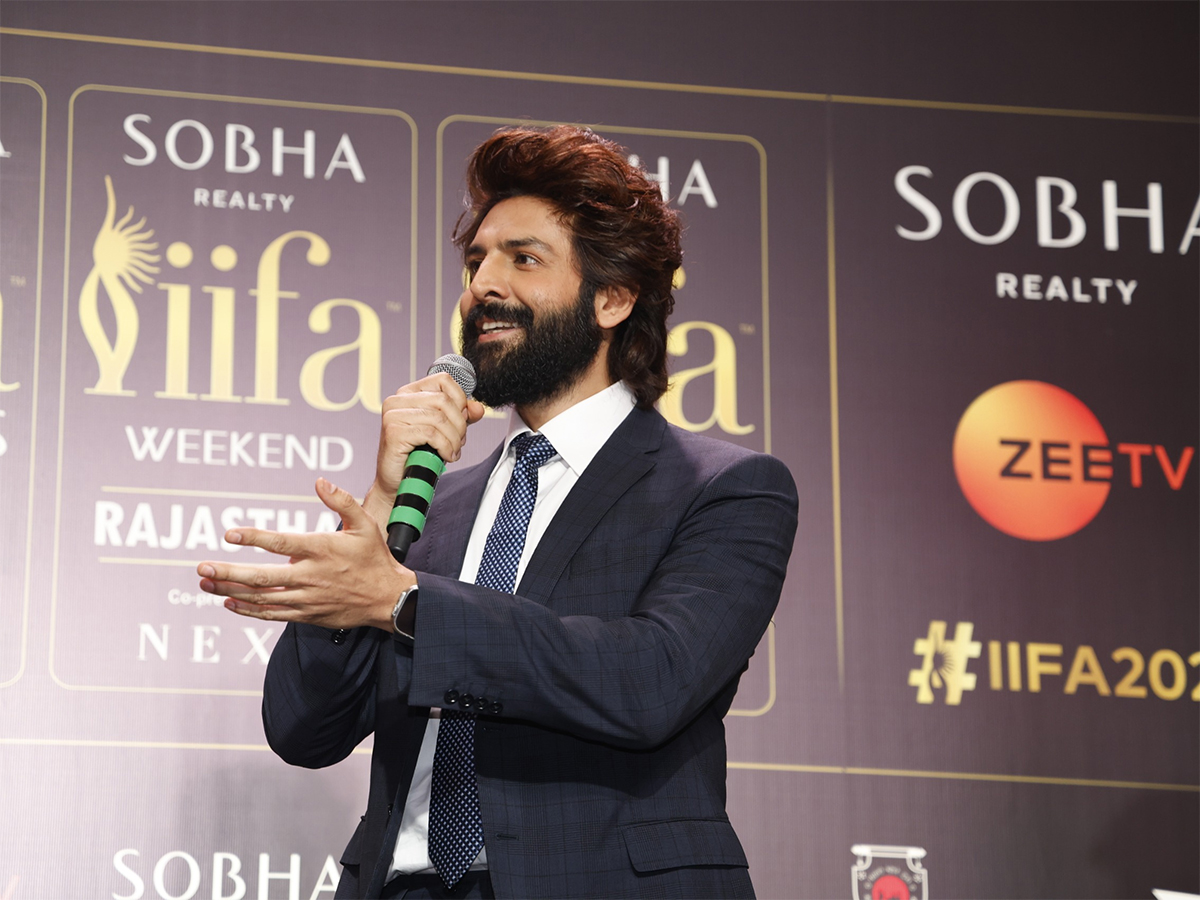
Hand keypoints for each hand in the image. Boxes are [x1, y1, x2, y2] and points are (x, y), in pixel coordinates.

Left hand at [198, 478, 412, 630]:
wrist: (388, 598)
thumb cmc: (374, 558)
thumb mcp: (365, 524)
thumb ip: (342, 501)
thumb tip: (320, 482)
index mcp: (322, 550)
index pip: (281, 543)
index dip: (254, 538)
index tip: (230, 534)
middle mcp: (311, 576)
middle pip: (261, 577)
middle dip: (228, 573)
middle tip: (202, 568)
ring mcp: (307, 598)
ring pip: (261, 598)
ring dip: (230, 591)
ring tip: (205, 584)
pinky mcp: (307, 615)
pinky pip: (272, 614)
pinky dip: (249, 610)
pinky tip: (230, 602)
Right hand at [363, 373, 486, 526]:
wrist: (397, 481)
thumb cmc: (418, 454)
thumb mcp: (444, 431)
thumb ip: (461, 416)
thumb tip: (478, 408)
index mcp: (409, 393)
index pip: (443, 380)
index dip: (460, 399)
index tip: (463, 420)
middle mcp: (397, 400)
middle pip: (443, 400)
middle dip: (459, 424)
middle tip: (459, 442)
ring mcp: (393, 415)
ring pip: (439, 418)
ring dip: (454, 439)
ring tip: (453, 451)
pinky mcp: (394, 432)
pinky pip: (431, 434)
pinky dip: (445, 447)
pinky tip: (445, 456)